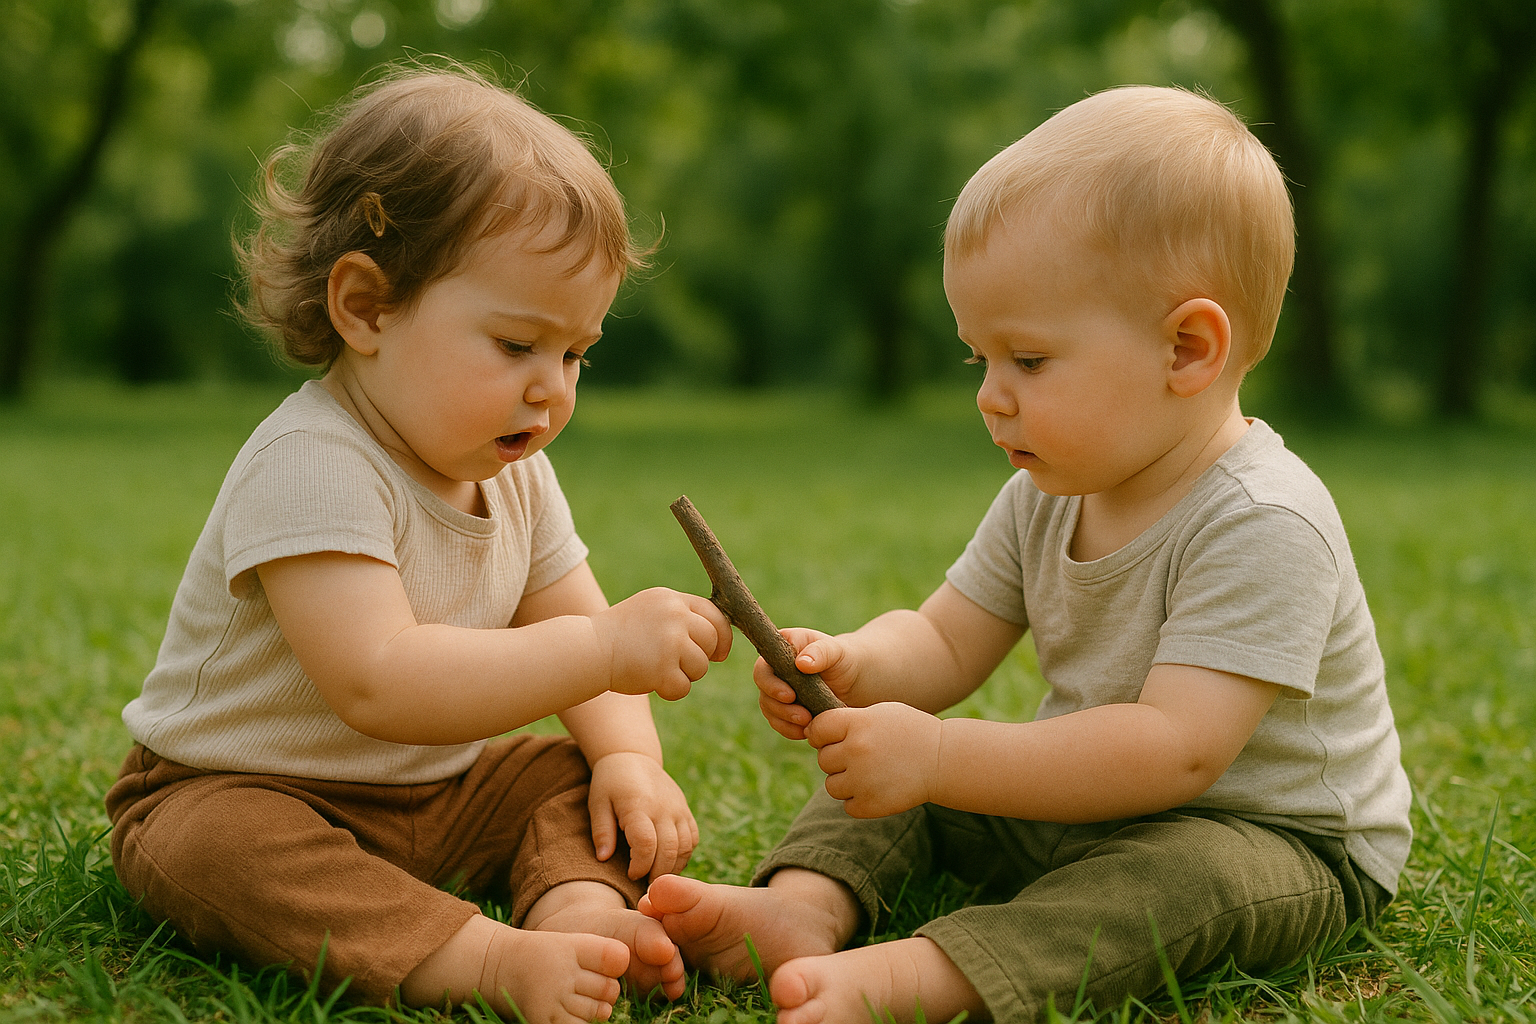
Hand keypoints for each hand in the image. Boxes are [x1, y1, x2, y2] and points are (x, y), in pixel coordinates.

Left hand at [588, 751, 698, 880]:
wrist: (632, 757)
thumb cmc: (610, 783)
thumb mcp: (597, 803)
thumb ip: (601, 831)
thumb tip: (603, 858)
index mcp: (638, 806)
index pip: (646, 843)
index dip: (640, 865)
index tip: (631, 874)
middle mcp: (663, 807)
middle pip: (669, 849)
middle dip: (657, 874)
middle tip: (645, 887)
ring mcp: (678, 808)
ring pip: (685, 846)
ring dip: (673, 868)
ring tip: (657, 878)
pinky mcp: (685, 810)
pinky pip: (693, 838)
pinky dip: (685, 855)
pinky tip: (669, 863)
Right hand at [592, 588, 731, 700]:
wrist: (588, 649)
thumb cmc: (620, 634)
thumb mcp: (650, 610)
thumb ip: (681, 616)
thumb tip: (719, 638)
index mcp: (671, 600)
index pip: (715, 614)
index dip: (722, 636)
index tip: (719, 653)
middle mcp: (674, 616)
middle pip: (712, 641)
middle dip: (701, 657)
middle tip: (679, 664)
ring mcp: (670, 642)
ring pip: (701, 667)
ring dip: (684, 675)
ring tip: (657, 670)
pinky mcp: (663, 668)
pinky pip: (683, 687)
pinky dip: (670, 691)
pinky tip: (652, 683)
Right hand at [754, 628, 859, 738]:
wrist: (856, 678)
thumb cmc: (845, 658)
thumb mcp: (837, 651)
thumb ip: (820, 652)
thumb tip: (800, 663)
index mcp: (781, 649)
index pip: (763, 668)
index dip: (771, 684)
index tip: (790, 696)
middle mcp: (774, 669)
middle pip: (764, 692)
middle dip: (780, 708)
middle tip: (803, 717)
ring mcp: (779, 690)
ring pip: (770, 709)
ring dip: (785, 721)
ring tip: (808, 725)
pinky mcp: (786, 708)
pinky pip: (779, 722)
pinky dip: (790, 729)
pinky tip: (806, 732)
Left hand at [807, 703, 941, 817]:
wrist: (943, 761)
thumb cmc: (910, 732)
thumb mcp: (881, 713)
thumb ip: (848, 720)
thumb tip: (812, 734)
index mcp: (857, 723)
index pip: (817, 729)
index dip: (823, 734)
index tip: (834, 738)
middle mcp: (856, 751)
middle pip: (823, 759)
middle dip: (837, 759)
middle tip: (862, 757)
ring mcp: (862, 780)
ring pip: (831, 785)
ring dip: (846, 781)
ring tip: (870, 773)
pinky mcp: (870, 804)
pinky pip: (847, 805)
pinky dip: (858, 801)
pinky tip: (877, 788)